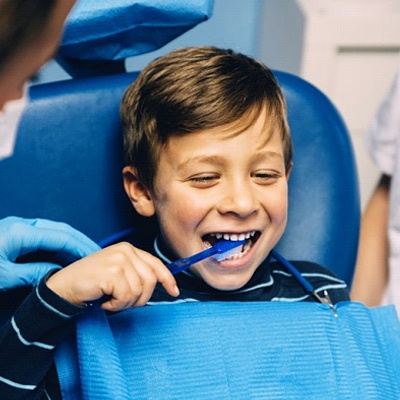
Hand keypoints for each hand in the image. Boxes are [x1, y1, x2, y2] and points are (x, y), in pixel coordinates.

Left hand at [0, 216, 99, 289]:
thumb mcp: (5, 277)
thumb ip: (33, 273)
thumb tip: (56, 273)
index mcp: (21, 232)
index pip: (62, 237)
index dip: (81, 247)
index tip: (95, 257)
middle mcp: (21, 225)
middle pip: (61, 230)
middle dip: (80, 241)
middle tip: (96, 253)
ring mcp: (17, 227)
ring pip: (53, 231)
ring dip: (70, 241)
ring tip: (84, 255)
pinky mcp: (12, 233)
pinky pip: (42, 235)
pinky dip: (56, 243)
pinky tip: (63, 254)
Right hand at [46, 242, 179, 311]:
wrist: (64, 287)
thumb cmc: (92, 283)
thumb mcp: (117, 273)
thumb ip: (136, 273)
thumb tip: (162, 284)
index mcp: (129, 249)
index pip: (156, 264)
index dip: (168, 279)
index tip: (174, 291)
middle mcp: (126, 251)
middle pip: (150, 281)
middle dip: (139, 298)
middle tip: (121, 301)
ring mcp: (119, 260)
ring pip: (139, 291)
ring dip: (125, 303)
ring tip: (110, 299)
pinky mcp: (112, 272)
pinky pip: (126, 297)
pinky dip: (116, 305)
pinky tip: (104, 300)